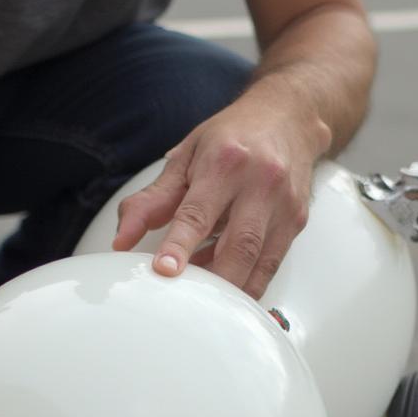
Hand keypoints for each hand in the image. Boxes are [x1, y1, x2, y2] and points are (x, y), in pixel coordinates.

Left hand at [113, 91, 330, 298]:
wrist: (288, 117)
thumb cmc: (231, 138)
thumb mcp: (184, 159)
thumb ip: (151, 201)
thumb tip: (122, 241)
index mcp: (226, 162)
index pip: (198, 212)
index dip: (179, 245)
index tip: (164, 270)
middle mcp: (261, 182)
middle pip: (239, 245)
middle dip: (212, 280)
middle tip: (183, 300)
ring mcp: (284, 205)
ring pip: (259, 262)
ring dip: (228, 288)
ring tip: (201, 298)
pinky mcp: (296, 223)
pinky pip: (270, 265)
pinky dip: (246, 284)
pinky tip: (224, 289)